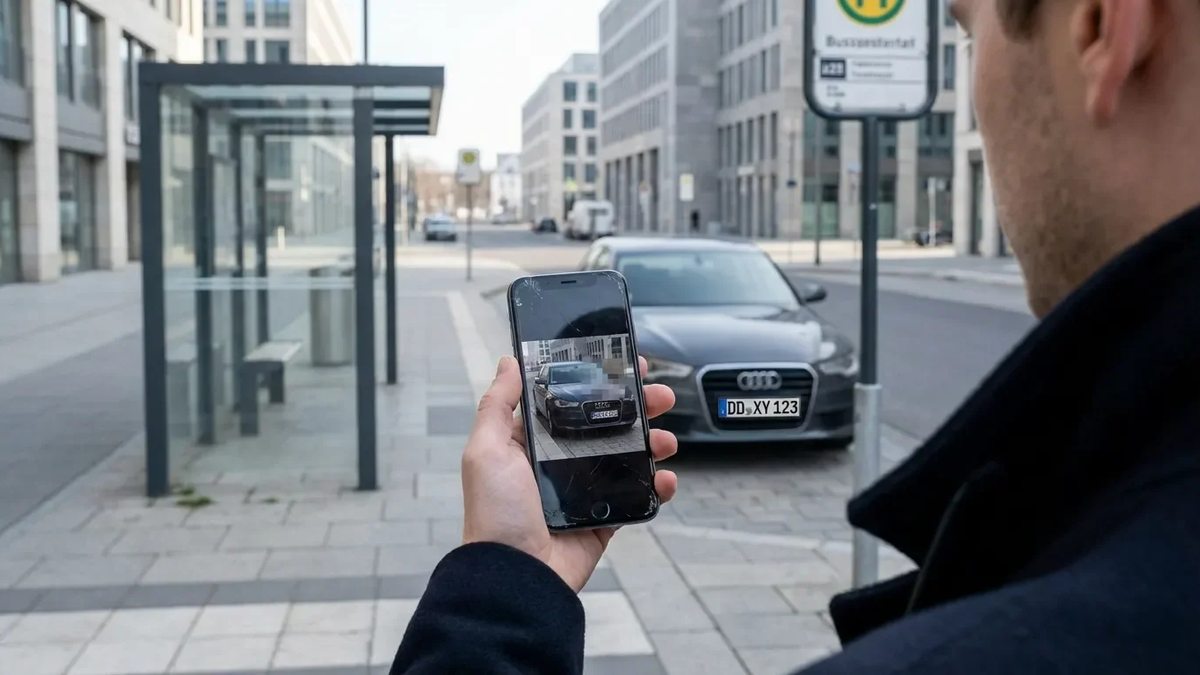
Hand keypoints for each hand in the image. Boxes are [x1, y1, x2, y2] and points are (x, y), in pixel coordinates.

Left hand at [461, 355, 678, 591]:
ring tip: (666, 440)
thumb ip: (498, 405)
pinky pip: (638, 496)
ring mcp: (584, 490)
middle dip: (637, 407)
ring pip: (629, 456)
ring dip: (653, 442)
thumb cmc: (495, 513)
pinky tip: (665, 477)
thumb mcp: (486, 451)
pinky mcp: (604, 517)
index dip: (596, 380)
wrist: (515, 576)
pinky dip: (657, 485)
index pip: (569, 400)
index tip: (624, 364)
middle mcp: (559, 462)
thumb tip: (508, 362)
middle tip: (658, 395)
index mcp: (531, 442)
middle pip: (607, 424)